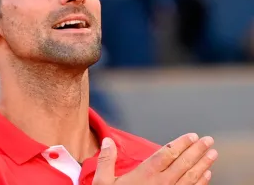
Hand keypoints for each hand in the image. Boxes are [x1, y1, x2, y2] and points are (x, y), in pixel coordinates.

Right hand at [93, 134, 217, 184]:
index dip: (181, 143)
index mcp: (145, 174)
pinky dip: (201, 182)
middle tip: (208, 141)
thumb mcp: (103, 183)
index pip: (168, 153)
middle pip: (184, 162)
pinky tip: (207, 175)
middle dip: (197, 150)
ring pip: (192, 176)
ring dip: (203, 164)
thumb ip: (106, 160)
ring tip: (213, 154)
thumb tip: (108, 141)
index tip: (192, 136)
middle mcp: (162, 183)